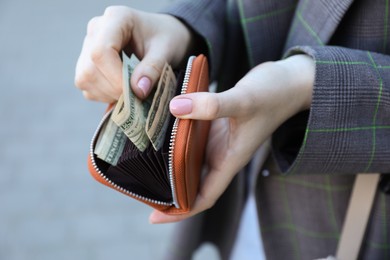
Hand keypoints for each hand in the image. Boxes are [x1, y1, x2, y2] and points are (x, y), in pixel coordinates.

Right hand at [75, 6, 193, 102]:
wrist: (162, 36)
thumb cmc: (166, 38)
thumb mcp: (166, 51)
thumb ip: (153, 69)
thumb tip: (138, 91)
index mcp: (116, 18)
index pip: (101, 52)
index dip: (115, 77)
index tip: (136, 92)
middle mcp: (96, 30)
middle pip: (90, 69)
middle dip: (114, 89)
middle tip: (138, 95)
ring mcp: (88, 46)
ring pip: (85, 79)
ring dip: (109, 94)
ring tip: (132, 91)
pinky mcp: (86, 63)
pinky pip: (87, 86)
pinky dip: (105, 95)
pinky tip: (123, 90)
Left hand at [149, 54, 314, 222]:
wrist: (289, 80)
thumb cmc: (275, 95)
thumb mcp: (244, 101)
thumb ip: (212, 106)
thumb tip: (174, 107)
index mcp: (230, 160)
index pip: (203, 197)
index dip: (181, 211)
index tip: (155, 216)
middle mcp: (221, 154)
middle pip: (191, 182)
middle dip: (168, 191)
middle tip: (138, 187)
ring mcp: (217, 140)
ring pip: (188, 159)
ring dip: (168, 164)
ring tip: (140, 162)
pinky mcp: (214, 124)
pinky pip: (190, 136)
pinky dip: (175, 137)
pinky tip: (157, 128)